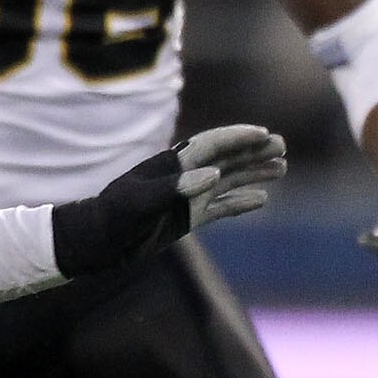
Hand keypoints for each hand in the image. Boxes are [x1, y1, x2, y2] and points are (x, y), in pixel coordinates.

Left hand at [51, 125, 287, 277]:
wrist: (96, 243)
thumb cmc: (113, 219)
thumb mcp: (138, 203)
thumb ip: (174, 188)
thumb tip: (213, 175)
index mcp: (171, 166)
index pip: (210, 145)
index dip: (237, 137)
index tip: (263, 134)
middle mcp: (183, 177)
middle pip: (225, 158)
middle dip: (253, 151)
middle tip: (282, 145)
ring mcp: (187, 197)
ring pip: (228, 180)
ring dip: (254, 172)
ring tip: (282, 167)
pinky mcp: (187, 217)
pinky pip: (221, 207)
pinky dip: (241, 202)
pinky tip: (262, 199)